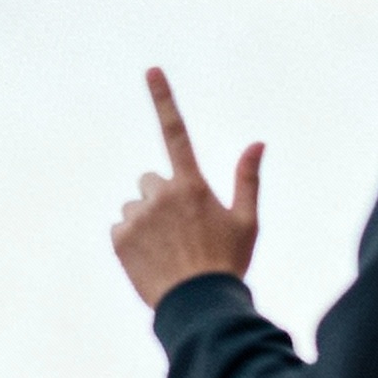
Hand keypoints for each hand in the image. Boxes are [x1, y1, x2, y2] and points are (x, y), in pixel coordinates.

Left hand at [111, 68, 263, 308]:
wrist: (197, 307)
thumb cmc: (227, 264)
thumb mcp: (246, 222)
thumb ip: (247, 179)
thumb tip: (257, 143)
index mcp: (192, 185)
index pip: (175, 132)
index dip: (164, 99)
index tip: (151, 70)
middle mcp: (161, 194)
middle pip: (150, 179)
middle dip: (161, 197)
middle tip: (179, 229)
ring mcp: (138, 216)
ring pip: (134, 206)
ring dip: (146, 221)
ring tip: (166, 250)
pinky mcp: (120, 238)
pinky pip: (120, 228)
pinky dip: (130, 240)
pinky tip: (150, 259)